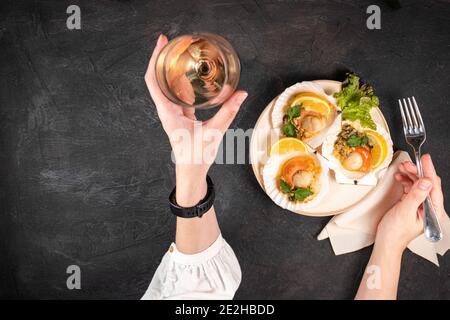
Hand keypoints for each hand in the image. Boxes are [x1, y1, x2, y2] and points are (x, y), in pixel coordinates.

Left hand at [144, 34, 247, 205]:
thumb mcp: (214, 133)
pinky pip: (177, 94)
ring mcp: (172, 112)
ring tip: (180, 52)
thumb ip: (228, 112)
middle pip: (156, 78)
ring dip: (170, 69)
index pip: (153, 81)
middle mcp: (166, 110)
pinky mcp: (180, 115)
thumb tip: (241, 93)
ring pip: (166, 85)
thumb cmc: (197, 156)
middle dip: (162, 58)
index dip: (155, 60)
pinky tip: (191, 74)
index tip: (161, 43)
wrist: (191, 171)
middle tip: (172, 41)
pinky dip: (181, 81)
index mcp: (168, 112)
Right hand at [376, 154, 445, 252]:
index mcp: (433, 212)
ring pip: (419, 184)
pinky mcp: (411, 204)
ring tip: (403, 168)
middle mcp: (429, 208)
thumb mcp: (405, 212)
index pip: (434, 186)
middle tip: (408, 164)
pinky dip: (406, 181)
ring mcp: (420, 206)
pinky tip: (401, 177)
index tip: (425, 159)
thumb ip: (416, 196)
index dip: (429, 171)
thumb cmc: (395, 233)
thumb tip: (426, 182)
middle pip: (426, 184)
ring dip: (411, 175)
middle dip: (417, 172)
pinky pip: (412, 188)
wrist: (386, 242)